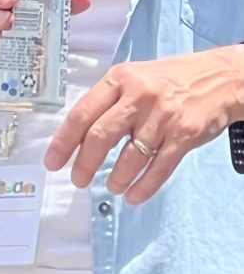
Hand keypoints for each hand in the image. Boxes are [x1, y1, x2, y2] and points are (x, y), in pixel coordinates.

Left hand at [45, 45, 243, 203]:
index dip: (63, 140)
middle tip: (77, 179)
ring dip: (116, 178)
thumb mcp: (133, 77)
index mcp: (119, 79)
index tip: (53, 160)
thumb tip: (77, 133)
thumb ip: (107, 100)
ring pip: (131, 156)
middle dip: (84, 163)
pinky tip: (133, 195)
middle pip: (101, 136)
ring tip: (110, 186)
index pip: (82, 113)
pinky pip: (159, 167)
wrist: (220, 78)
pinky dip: (144, 185)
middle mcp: (139, 96)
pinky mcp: (185, 134)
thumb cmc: (170, 79)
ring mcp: (163, 116)